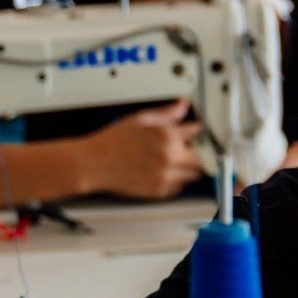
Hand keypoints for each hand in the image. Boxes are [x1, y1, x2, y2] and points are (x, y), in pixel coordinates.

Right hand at [84, 100, 203, 199]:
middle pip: (202, 157)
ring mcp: (166, 177)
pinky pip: (179, 186)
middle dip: (197, 151)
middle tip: (186, 147)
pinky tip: (160, 170)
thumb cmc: (112, 141)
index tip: (196, 130)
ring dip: (187, 166)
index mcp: (166, 137)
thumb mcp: (140, 119)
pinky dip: (175, 179)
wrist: (94, 164)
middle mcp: (169, 158)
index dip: (197, 130)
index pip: (198, 132)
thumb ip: (165, 113)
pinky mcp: (160, 191)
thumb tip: (181, 105)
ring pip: (193, 174)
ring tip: (170, 159)